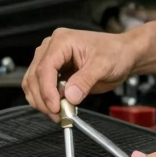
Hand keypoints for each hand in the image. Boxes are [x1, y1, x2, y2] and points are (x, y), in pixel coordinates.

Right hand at [22, 28, 141, 119]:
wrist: (123, 55)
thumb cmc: (115, 53)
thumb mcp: (104, 66)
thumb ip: (85, 80)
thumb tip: (70, 96)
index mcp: (62, 41)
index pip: (45, 68)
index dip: (47, 90)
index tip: (55, 107)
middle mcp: (52, 48)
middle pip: (35, 77)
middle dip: (44, 100)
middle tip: (59, 115)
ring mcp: (51, 60)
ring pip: (33, 84)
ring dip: (43, 102)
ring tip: (61, 114)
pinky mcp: (54, 72)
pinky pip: (41, 88)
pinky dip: (47, 101)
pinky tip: (60, 107)